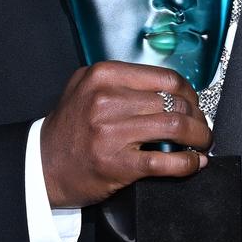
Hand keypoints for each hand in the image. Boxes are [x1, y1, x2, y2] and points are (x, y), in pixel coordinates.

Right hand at [39, 61, 210, 208]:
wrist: (40, 166)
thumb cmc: (67, 130)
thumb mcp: (84, 88)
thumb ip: (120, 81)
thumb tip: (168, 90)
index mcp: (103, 75)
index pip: (165, 78)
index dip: (189, 93)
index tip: (194, 104)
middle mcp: (107, 99)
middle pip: (175, 102)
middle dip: (198, 117)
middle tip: (201, 128)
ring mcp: (111, 132)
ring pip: (176, 127)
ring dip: (199, 138)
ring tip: (201, 144)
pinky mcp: (117, 163)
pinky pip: (166, 161)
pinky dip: (187, 163)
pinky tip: (192, 163)